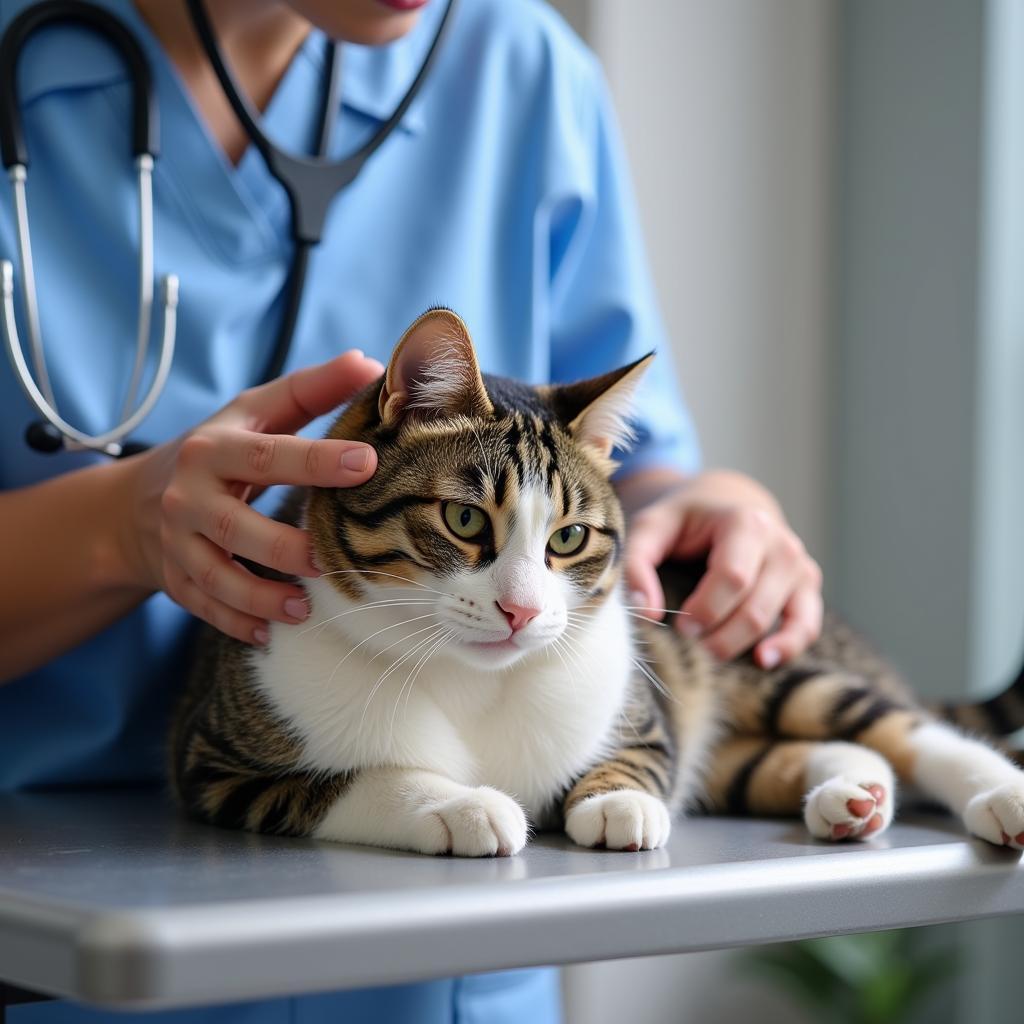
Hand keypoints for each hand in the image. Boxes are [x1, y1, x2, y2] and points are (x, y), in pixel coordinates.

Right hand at [117, 350, 382, 644]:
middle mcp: (189, 498)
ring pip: (216, 577)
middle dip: (284, 547)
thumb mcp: (255, 414)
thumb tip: (370, 363)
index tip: (367, 462)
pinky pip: (204, 607)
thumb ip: (311, 391)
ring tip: (304, 610)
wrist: (138, 502)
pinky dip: (235, 623)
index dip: (316, 460)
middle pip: (236, 527)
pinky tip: (268, 634)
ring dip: (261, 597)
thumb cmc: (219, 451)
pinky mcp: (175, 580)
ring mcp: (177, 543)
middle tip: (330, 559)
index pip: (266, 456)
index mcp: (213, 450)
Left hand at [623, 470, 822, 667]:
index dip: (705, 609)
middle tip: (689, 641)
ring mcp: (799, 566)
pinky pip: (807, 624)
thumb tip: (646, 612)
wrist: (728, 502)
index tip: (679, 625)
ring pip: (779, 620)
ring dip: (742, 644)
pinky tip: (763, 660)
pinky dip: (789, 646)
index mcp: (746, 522)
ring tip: (711, 653)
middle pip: (754, 606)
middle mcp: (781, 544)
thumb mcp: (652, 527)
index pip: (733, 577)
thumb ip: (638, 564)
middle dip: (720, 634)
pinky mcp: (806, 587)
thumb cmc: (685, 520)